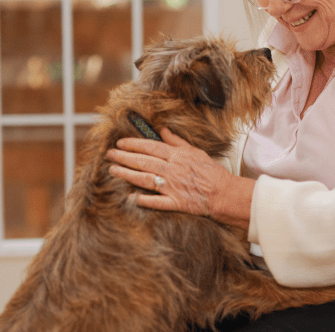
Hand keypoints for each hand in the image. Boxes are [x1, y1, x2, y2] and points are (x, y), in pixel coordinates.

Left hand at [106, 128, 251, 225]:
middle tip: (110, 154)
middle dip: (124, 157)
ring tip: (113, 171)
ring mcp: (173, 187)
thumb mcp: (195, 151)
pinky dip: (144, 200)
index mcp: (177, 156)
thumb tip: (162, 131)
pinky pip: (157, 202)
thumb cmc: (212, 172)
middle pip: (144, 162)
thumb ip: (177, 141)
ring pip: (145, 179)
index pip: (151, 147)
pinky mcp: (176, 202)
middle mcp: (172, 170)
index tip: (120, 143)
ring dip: (127, 174)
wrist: (224, 192)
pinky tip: (130, 197)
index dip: (134, 144)